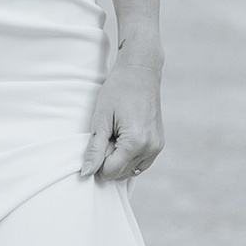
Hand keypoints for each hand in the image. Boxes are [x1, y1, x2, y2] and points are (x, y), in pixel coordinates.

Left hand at [85, 51, 163, 183]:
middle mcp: (150, 148)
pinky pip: (141, 163)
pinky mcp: (159, 144)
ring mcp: (157, 147)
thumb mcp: (100, 119)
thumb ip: (94, 149)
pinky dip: (128, 157)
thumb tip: (86, 173)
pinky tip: (121, 139)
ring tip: (113, 135)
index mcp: (135, 143)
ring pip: (131, 170)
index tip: (93, 145)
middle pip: (121, 173)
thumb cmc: (118, 91)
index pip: (110, 172)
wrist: (140, 72)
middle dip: (107, 161)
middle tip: (105, 135)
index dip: (96, 164)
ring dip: (118, 160)